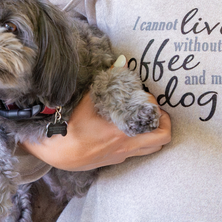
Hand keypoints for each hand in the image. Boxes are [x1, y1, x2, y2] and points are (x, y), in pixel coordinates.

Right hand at [20, 92, 170, 170]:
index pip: (153, 117)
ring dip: (156, 133)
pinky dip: (142, 139)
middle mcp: (127, 145)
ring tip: (150, 120)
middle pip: (162, 138)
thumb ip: (107, 81)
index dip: (154, 104)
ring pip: (153, 148)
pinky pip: (139, 152)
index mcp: (122, 131)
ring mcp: (123, 154)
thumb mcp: (87, 101)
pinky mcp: (116, 159)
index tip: (145, 95)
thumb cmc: (70, 127)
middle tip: (158, 111)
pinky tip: (132, 128)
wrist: (57, 154)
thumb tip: (121, 61)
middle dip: (165, 122)